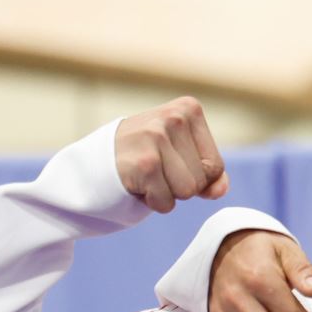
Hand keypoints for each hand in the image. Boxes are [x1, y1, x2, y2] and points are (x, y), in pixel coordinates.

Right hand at [116, 97, 227, 213]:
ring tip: (145, 174)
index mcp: (189, 109)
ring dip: (166, 193)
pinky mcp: (144, 163)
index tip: (169, 161)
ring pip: (187, 192)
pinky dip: (152, 202)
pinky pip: (167, 203)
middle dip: (179, 184)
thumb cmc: (144, 156)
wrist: (91, 162)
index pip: (215, 165)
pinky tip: (135, 182)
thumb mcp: (181, 154)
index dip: (195, 176)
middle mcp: (174, 117)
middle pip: (202, 180)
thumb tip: (220, 189)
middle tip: (152, 168)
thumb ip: (210, 172)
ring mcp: (157, 138)